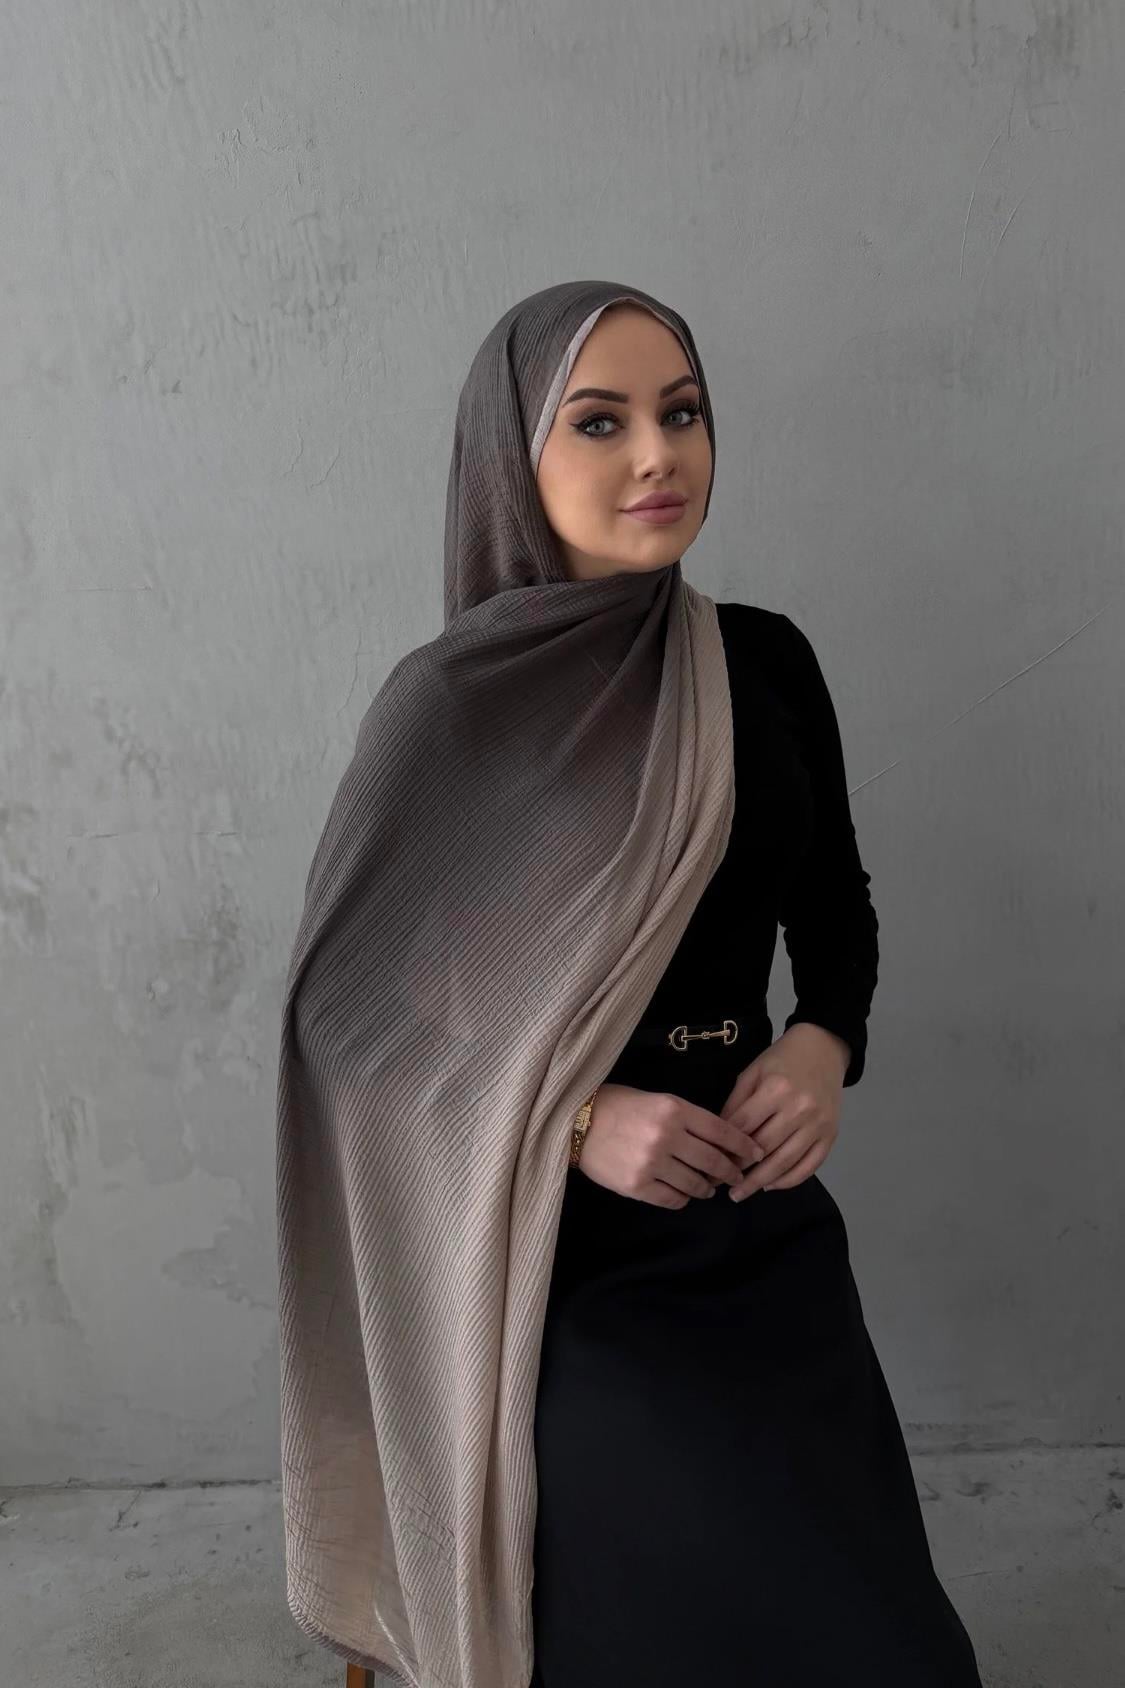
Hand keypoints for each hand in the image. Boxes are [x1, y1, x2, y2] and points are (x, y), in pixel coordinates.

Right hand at [573, 1083, 766, 1207]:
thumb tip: (720, 1143)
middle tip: (737, 1176)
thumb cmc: (619, 1106)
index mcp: (674, 1109)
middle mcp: (667, 1136)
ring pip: (695, 1184)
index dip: (743, 1145)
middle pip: (713, 1161)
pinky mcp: (637, 1185)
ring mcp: (652, 1163)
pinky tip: (683, 1194)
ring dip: (707, 1188)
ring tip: (708, 1188)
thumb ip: (688, 1119)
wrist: (577, 1122)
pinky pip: (672, 1199)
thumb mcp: (658, 1101)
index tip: (755, 1154)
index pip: (721, 1130)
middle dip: (731, 1171)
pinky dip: (683, 1199)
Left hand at [718, 1023, 848, 1200]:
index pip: (744, 1126)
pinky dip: (789, 1180)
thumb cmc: (781, 1060)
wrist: (823, 1050)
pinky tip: (770, 1185)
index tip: (709, 1163)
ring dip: (761, 1182)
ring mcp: (818, 1124)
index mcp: (776, 1089)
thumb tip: (719, 1140)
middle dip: (739, 1171)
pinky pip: (809, 1166)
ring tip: (741, 1193)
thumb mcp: (751, 1073)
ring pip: (786, 1162)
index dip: (724, 1147)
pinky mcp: (831, 1135)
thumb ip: (735, 1105)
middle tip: (720, 1185)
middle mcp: (799, 1108)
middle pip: (764, 1149)